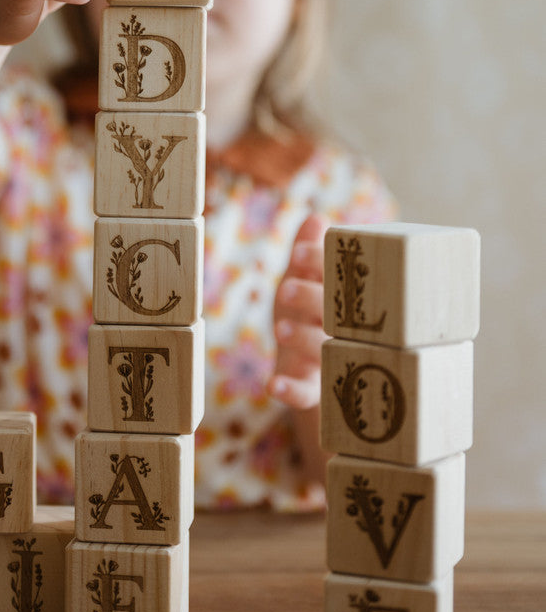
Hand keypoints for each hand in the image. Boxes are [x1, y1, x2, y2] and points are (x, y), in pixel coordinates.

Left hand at [268, 213, 329, 409]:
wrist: (309, 373)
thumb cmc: (306, 318)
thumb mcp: (303, 284)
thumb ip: (307, 257)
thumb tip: (315, 217)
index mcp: (339, 298)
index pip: (335, 277)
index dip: (318, 264)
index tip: (298, 253)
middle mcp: (340, 330)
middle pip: (333, 313)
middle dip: (311, 299)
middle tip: (286, 289)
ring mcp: (329, 362)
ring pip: (323, 351)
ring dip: (302, 340)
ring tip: (281, 329)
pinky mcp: (314, 392)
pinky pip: (304, 394)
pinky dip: (290, 389)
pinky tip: (273, 384)